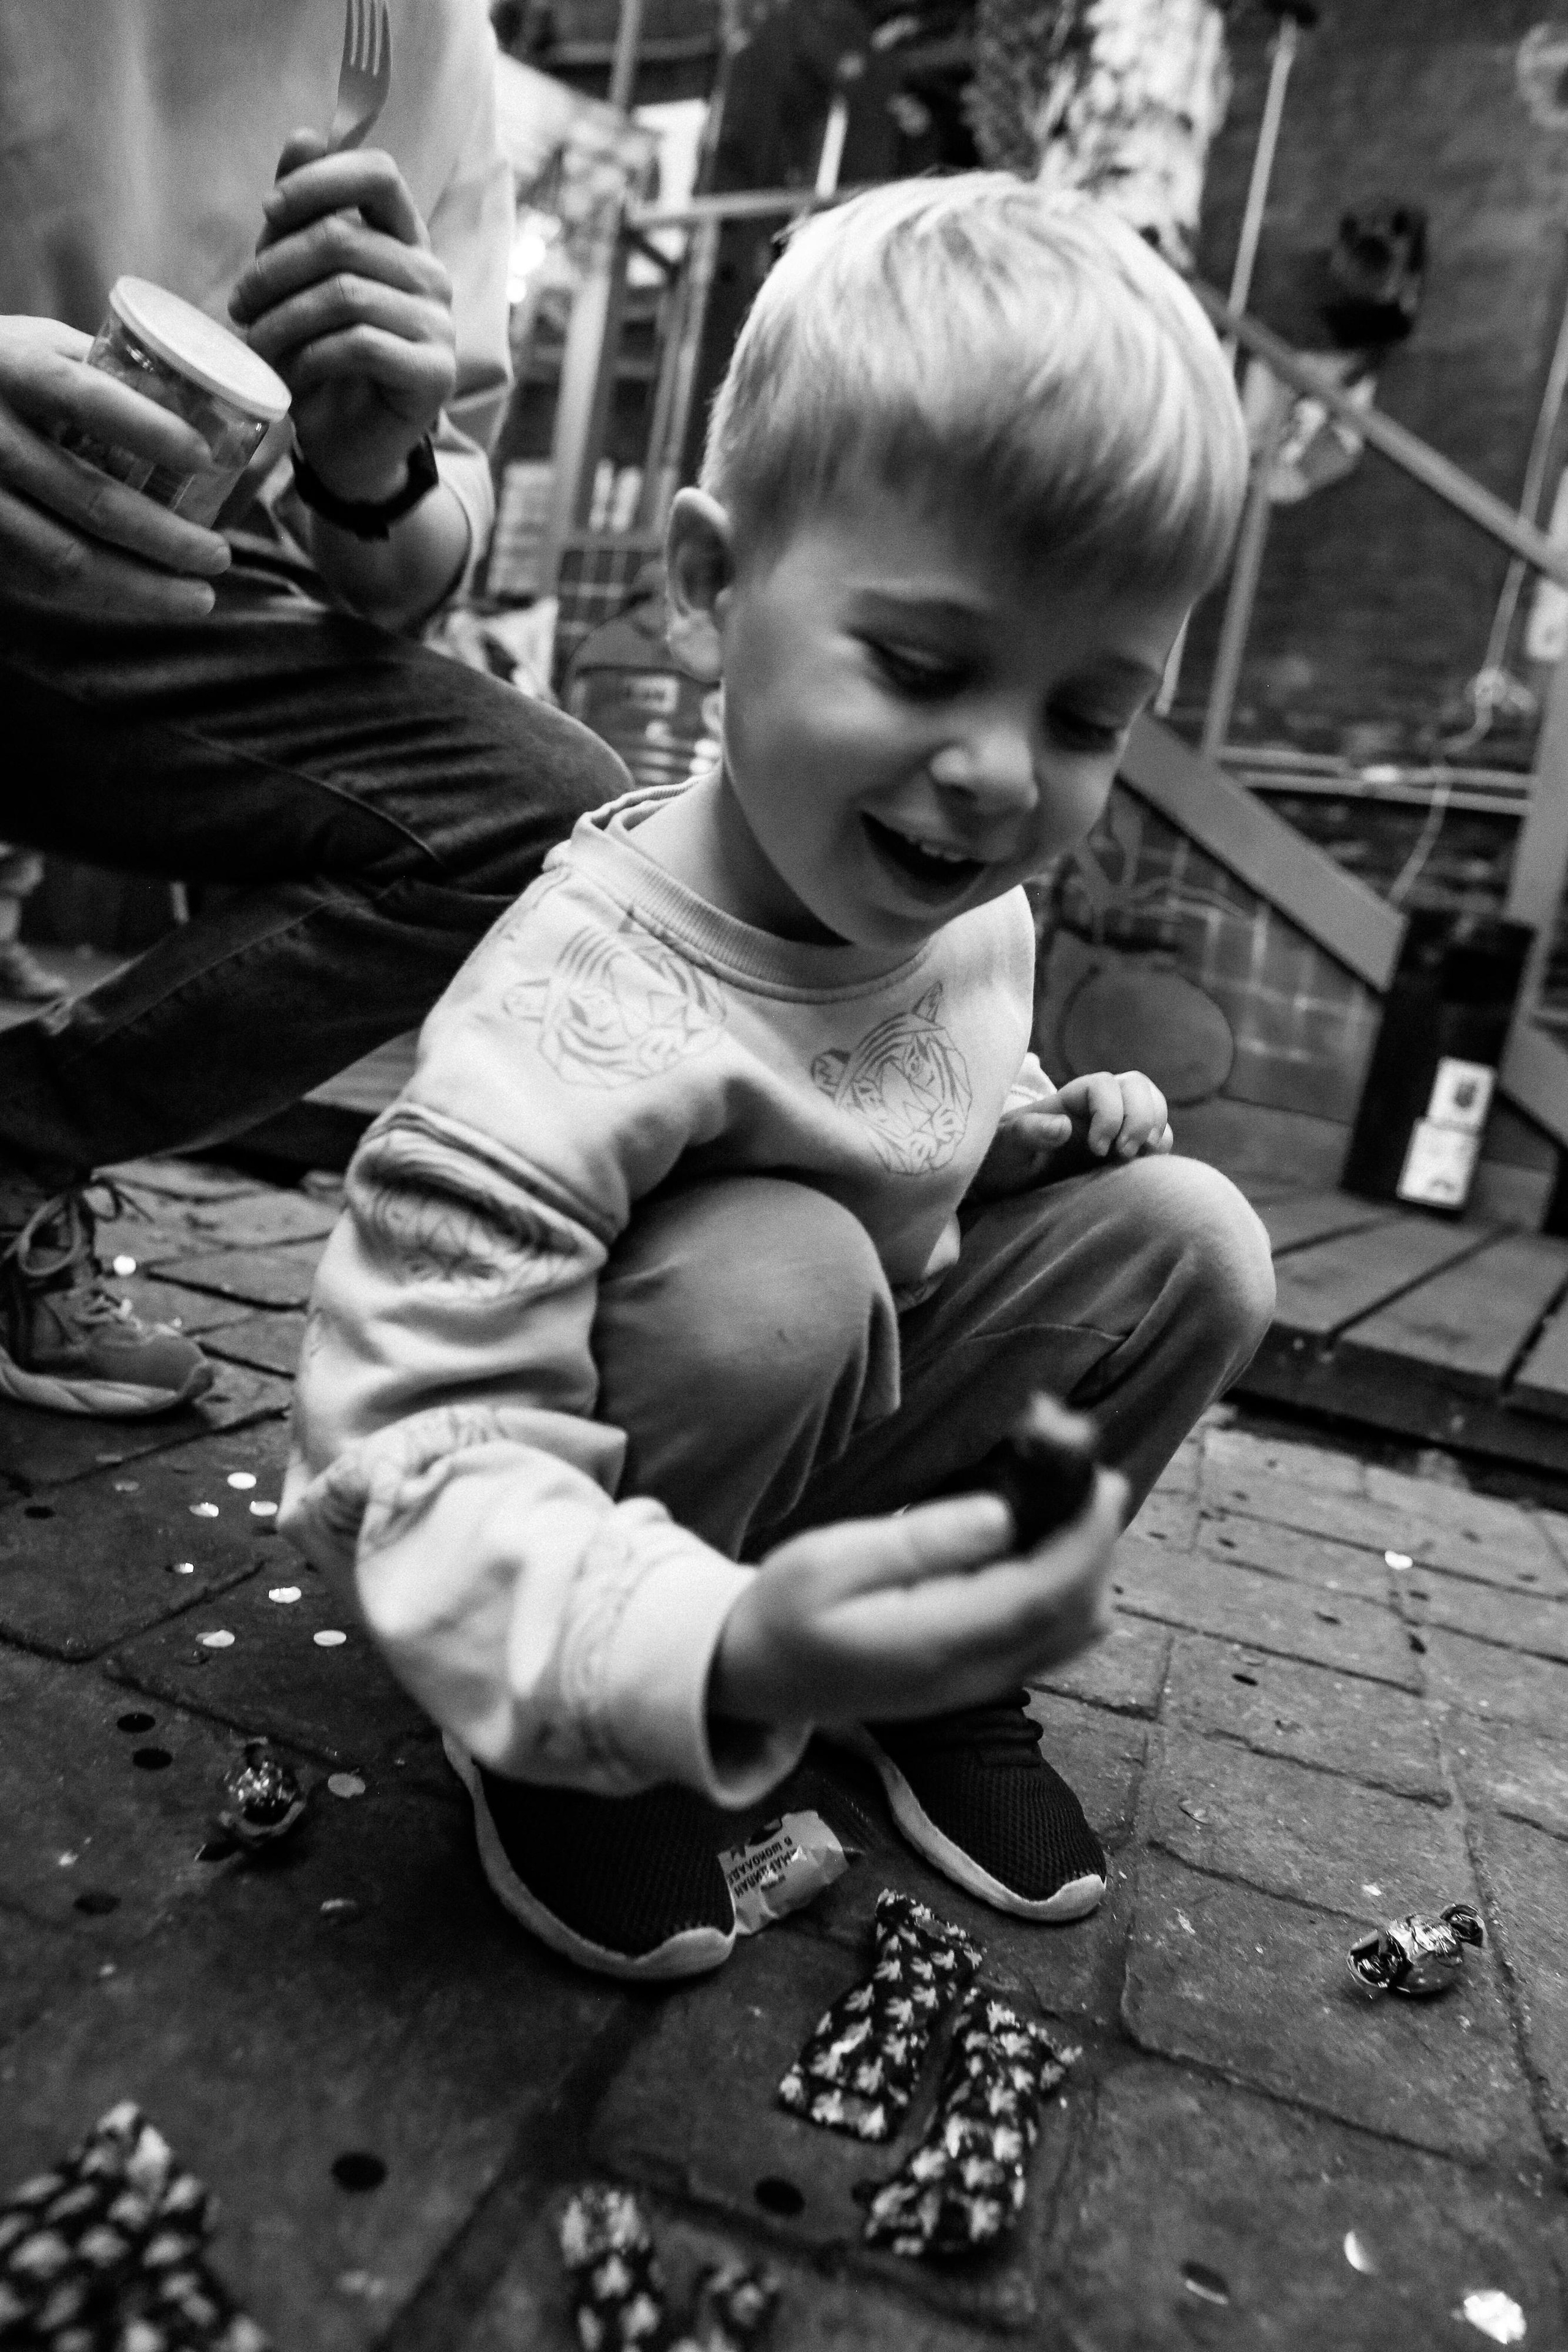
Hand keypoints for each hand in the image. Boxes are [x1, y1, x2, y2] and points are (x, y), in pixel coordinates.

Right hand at [0, 316, 231, 623]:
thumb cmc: (5, 375)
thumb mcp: (42, 348)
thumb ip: (107, 370)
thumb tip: (206, 401)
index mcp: (14, 371)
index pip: (84, 399)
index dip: (147, 429)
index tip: (205, 457)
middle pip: (89, 498)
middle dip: (166, 537)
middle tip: (220, 554)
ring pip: (68, 558)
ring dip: (144, 587)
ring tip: (201, 597)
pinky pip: (44, 582)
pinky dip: (105, 596)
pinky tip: (148, 599)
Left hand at [228, 133, 456, 505]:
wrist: (348, 445)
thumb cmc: (321, 358)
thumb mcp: (298, 279)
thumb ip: (302, 215)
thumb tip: (303, 137)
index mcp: (404, 240)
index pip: (378, 174)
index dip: (319, 180)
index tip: (269, 212)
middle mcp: (430, 275)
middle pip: (343, 239)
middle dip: (274, 269)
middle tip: (240, 305)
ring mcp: (439, 325)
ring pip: (345, 295)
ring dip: (282, 320)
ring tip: (255, 345)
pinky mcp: (434, 373)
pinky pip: (358, 345)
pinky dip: (309, 359)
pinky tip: (290, 377)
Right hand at [709, 1469, 1124, 1726]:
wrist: (758, 1675)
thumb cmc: (787, 1608)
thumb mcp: (830, 1561)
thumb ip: (918, 1542)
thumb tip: (1002, 1514)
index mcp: (936, 1643)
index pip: (1044, 1594)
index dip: (1085, 1538)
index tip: (1100, 1479)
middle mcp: (973, 1675)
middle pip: (1074, 1614)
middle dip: (1095, 1542)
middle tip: (1089, 1472)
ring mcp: (979, 1684)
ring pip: (1071, 1633)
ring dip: (1087, 1567)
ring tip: (1072, 1501)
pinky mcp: (976, 1679)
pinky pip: (1050, 1642)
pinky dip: (1069, 1591)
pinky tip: (1049, 1546)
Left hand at [969, 1070, 1172, 1198]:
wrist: (1008, 1180)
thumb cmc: (1002, 1159)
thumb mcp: (1004, 1146)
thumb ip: (1027, 1132)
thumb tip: (1063, 1127)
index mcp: (1068, 1099)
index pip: (1103, 1084)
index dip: (1109, 1112)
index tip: (1095, 1149)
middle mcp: (1096, 1105)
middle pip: (1137, 1086)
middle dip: (1140, 1117)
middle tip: (1123, 1154)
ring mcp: (1114, 1124)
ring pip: (1153, 1104)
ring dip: (1155, 1128)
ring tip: (1137, 1158)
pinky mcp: (1125, 1147)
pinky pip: (1157, 1134)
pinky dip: (1159, 1146)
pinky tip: (1142, 1166)